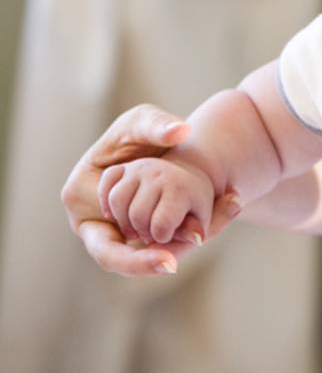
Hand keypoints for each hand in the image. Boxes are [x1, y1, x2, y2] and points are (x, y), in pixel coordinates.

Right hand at [61, 104, 241, 275]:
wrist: (151, 147)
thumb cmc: (141, 131)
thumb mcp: (146, 122)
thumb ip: (159, 126)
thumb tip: (179, 131)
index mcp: (79, 191)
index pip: (107, 218)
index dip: (139, 226)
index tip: (169, 233)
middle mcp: (83, 216)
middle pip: (105, 251)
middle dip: (136, 262)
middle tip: (172, 263)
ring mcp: (97, 230)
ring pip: (120, 258)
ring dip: (146, 262)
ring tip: (174, 262)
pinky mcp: (114, 237)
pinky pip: (130, 255)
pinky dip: (150, 257)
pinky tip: (174, 258)